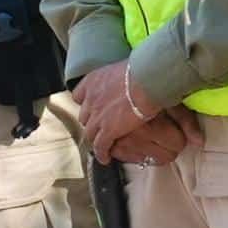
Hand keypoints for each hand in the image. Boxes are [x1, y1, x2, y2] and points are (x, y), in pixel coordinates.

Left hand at [73, 61, 196, 166]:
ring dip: (96, 138)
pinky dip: (101, 153)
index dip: (87, 103)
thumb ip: (121, 77)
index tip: (93, 106)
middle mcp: (90, 99)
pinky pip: (100, 146)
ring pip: (90, 133)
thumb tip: (130, 78)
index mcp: (92, 81)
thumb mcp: (125, 70)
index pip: (79, 95)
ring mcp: (97, 116)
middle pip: (85, 116)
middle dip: (92, 121)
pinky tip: (105, 158)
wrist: (147, 81)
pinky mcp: (106, 131)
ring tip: (103, 143)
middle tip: (102, 125)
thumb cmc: (143, 71)